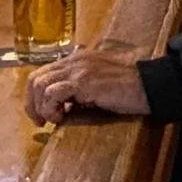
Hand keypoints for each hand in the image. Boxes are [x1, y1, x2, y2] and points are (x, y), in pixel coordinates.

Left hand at [25, 47, 150, 124]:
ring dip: (41, 107)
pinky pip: (53, 93)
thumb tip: (61, 105)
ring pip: (40, 85)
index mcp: (77, 60)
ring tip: (55, 119)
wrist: (149, 86)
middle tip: (41, 121)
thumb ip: (79, 88)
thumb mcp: (97, 84)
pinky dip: (51, 108)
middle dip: (32, 104)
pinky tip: (62, 117)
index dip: (35, 97)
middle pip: (35, 79)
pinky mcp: (84, 81)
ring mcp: (79, 69)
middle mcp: (75, 61)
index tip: (42, 115)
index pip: (42, 73)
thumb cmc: (128, 88)